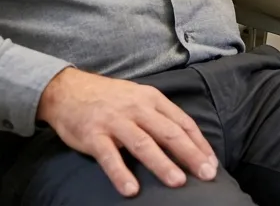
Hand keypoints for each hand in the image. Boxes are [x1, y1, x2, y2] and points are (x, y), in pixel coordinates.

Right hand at [37, 67, 217, 196]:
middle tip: (207, 175)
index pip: (182, 122)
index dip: (199, 144)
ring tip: (178, 182)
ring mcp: (114, 121)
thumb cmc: (109, 98)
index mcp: (151, 99)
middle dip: (190, 155)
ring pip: (143, 144)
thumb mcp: (139, 97)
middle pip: (169, 133)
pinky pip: (109, 157)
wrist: (67, 89)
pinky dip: (120, 173)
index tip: (212, 163)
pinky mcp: (93, 135)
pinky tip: (131, 190)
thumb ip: (160, 116)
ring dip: (162, 164)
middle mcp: (136, 108)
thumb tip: (188, 141)